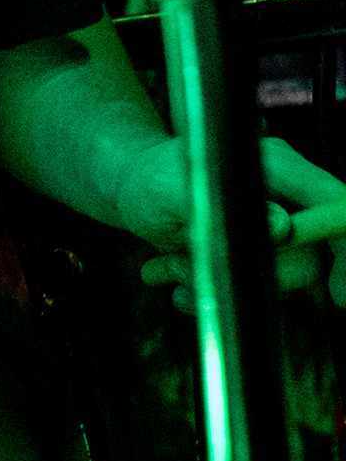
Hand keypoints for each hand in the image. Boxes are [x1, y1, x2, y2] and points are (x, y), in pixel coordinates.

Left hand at [121, 133, 345, 310]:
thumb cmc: (152, 178)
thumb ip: (222, 204)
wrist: (135, 189)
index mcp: (278, 167)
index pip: (334, 204)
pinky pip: (253, 290)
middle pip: (308, 259)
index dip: (344, 245)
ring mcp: (277, 229)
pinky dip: (212, 294)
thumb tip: (283, 228)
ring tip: (169, 267)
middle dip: (246, 274)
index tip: (340, 292)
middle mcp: (286, 197)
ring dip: (217, 282)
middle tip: (182, 265)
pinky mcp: (259, 256)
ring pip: (275, 280)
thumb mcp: (172, 188)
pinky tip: (175, 283)